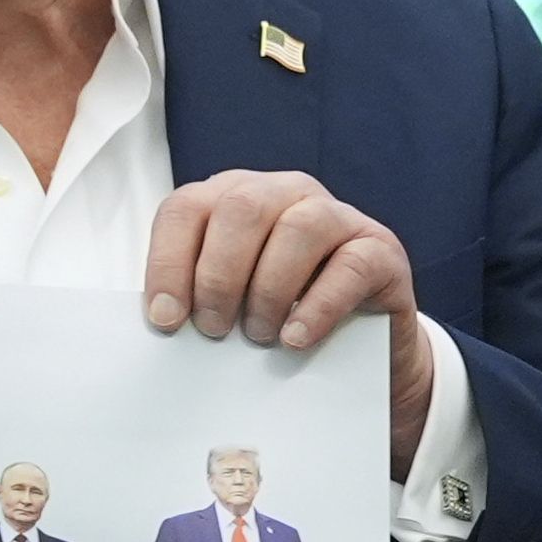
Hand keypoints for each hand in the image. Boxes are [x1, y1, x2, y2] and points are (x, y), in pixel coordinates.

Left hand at [145, 171, 433, 478]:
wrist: (356, 349)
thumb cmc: (278, 318)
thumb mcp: (230, 302)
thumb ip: (197, 298)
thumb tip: (162, 324)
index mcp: (234, 197)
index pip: (187, 208)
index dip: (169, 261)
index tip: (165, 318)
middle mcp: (284, 193)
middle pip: (241, 208)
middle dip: (218, 275)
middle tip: (214, 330)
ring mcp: (336, 215)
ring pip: (298, 228)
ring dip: (268, 290)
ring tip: (259, 336)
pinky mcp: (379, 249)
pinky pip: (350, 265)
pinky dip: (318, 306)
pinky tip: (296, 338)